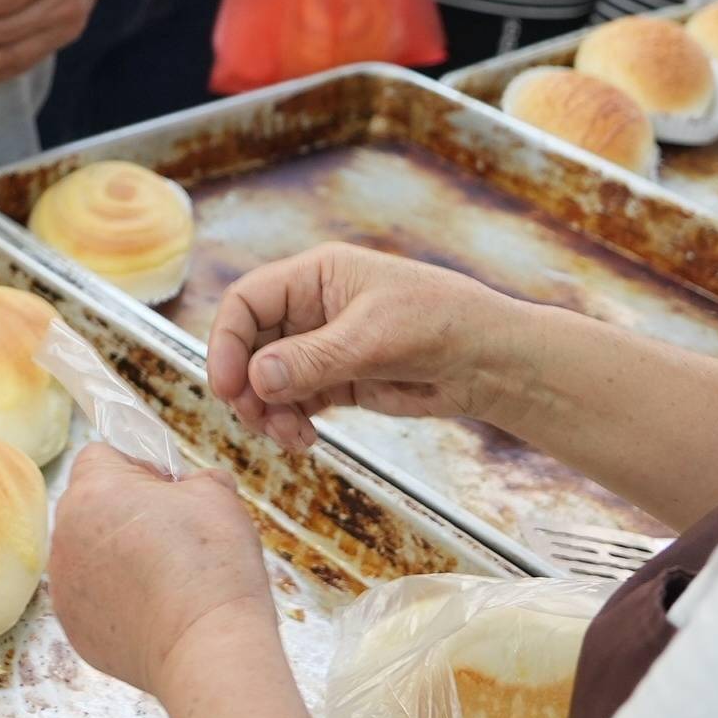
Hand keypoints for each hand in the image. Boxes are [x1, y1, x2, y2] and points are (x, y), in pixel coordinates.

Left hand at [47, 445, 278, 698]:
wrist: (207, 648)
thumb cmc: (212, 566)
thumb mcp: (218, 497)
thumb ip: (198, 479)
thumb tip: (194, 486)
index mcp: (92, 491)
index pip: (99, 455)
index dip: (138, 467)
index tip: (170, 493)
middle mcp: (65, 534)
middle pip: (90, 505)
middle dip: (126, 512)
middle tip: (174, 537)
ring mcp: (64, 585)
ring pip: (88, 552)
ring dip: (118, 556)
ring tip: (167, 580)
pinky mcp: (73, 627)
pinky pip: (91, 597)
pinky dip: (116, 599)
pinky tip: (155, 613)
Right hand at [206, 242, 531, 452]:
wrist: (491, 361)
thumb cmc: (441, 324)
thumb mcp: (373, 339)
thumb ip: (312, 360)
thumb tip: (254, 379)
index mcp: (315, 276)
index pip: (247, 301)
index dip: (226, 341)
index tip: (227, 386)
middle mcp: (310, 308)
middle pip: (249, 344)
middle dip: (246, 385)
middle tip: (258, 421)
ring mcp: (322, 346)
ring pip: (266, 379)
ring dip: (268, 411)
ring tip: (291, 438)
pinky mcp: (337, 381)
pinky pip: (293, 401)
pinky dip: (289, 423)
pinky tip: (305, 441)